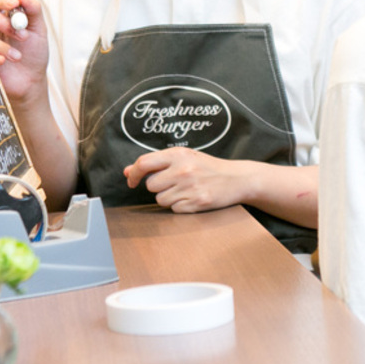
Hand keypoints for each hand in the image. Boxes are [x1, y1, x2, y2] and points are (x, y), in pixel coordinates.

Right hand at [0, 0, 48, 104]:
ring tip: (18, 56)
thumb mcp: (39, 30)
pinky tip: (4, 62)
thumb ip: (34, 10)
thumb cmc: (34, 53)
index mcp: (3, 15)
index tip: (14, 4)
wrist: (31, 81)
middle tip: (22, 35)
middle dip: (2, 23)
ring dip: (2, 45)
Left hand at [123, 148, 249, 213]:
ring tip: (185, 190)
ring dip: (169, 197)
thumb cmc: (208, 167)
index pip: (144, 163)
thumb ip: (156, 164)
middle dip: (158, 187)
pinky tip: (192, 198)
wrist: (237, 179)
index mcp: (178, 155)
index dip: (133, 174)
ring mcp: (190, 187)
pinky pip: (174, 209)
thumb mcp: (184, 158)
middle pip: (151, 185)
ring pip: (161, 200)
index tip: (132, 181)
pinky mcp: (196, 203)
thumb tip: (127, 172)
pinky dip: (181, 206)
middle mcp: (183, 170)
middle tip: (173, 183)